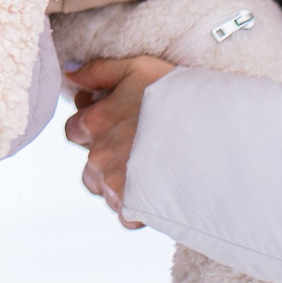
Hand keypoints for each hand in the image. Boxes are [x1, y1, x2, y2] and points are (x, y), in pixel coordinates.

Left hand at [64, 56, 174, 226]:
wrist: (211, 135)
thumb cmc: (177, 96)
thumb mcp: (137, 68)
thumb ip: (98, 71)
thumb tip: (70, 74)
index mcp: (96, 122)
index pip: (74, 129)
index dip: (93, 128)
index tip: (117, 125)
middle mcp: (98, 154)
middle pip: (90, 164)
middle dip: (107, 158)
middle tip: (140, 148)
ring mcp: (114, 183)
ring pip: (105, 190)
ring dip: (119, 184)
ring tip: (151, 171)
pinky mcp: (133, 207)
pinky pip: (125, 214)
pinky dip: (137, 208)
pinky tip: (158, 192)